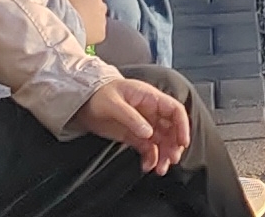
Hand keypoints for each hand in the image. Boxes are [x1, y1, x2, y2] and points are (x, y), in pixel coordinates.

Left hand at [71, 78, 189, 174]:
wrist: (82, 101)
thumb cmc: (99, 95)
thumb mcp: (114, 104)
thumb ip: (132, 117)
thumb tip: (148, 132)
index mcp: (150, 98)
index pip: (175, 110)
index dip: (182, 125)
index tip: (183, 142)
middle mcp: (150, 112)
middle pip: (171, 129)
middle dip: (173, 146)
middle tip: (170, 160)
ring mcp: (143, 124)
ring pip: (162, 141)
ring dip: (163, 155)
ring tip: (160, 169)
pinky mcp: (134, 136)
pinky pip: (148, 148)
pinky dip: (150, 158)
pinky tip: (147, 166)